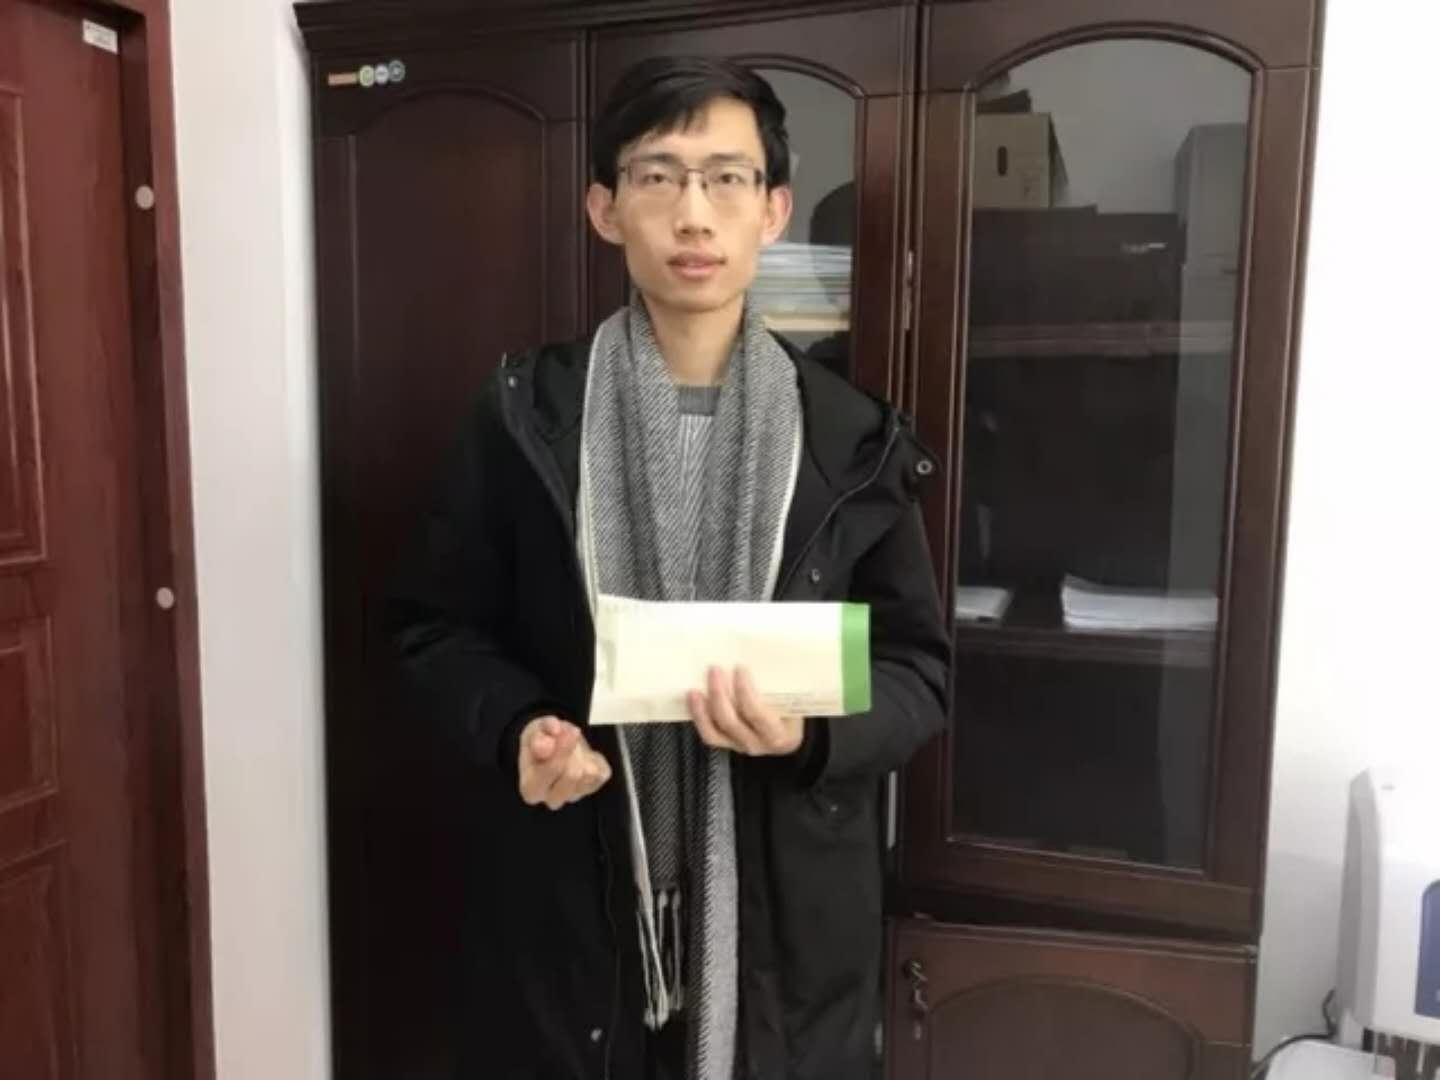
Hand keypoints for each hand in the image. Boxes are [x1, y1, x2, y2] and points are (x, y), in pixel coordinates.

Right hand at [518, 716, 611, 809]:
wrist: (554, 745)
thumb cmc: (540, 741)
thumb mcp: (533, 732)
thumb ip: (537, 738)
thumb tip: (546, 746)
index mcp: (531, 788)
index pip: (550, 772)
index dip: (559, 750)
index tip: (562, 730)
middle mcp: (552, 798)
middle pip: (572, 775)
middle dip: (573, 750)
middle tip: (572, 731)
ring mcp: (574, 795)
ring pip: (588, 773)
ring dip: (582, 752)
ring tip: (572, 742)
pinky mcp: (592, 788)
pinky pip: (601, 773)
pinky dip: (594, 758)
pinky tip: (582, 754)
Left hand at [687, 667, 803, 756]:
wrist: (788, 735)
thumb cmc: (792, 711)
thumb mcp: (794, 700)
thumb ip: (780, 685)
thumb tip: (763, 653)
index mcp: (779, 734)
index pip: (756, 713)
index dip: (744, 691)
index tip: (739, 668)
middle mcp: (758, 744)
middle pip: (731, 721)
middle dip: (719, 694)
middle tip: (715, 670)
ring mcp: (740, 746)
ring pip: (715, 731)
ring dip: (703, 707)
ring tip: (696, 687)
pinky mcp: (727, 744)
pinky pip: (709, 734)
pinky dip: (698, 716)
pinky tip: (693, 698)